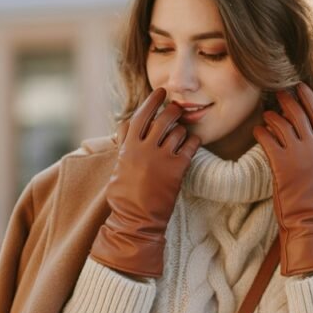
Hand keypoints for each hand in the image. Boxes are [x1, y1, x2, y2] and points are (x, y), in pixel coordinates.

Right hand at [90, 88, 200, 277]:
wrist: (136, 220)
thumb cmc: (124, 197)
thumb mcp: (118, 167)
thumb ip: (124, 146)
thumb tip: (125, 127)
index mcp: (128, 148)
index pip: (141, 115)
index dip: (152, 100)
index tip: (160, 91)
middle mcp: (145, 149)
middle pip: (163, 118)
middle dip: (172, 110)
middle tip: (177, 108)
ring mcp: (162, 158)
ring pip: (178, 131)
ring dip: (182, 129)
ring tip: (182, 134)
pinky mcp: (177, 169)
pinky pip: (191, 145)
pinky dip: (194, 141)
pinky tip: (194, 142)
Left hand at [252, 82, 312, 275]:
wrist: (312, 218)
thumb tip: (312, 135)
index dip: (307, 98)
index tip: (299, 87)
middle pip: (297, 113)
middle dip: (286, 100)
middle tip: (277, 94)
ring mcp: (297, 154)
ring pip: (281, 123)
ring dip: (271, 116)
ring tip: (267, 116)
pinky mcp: (280, 164)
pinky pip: (267, 139)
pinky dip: (261, 132)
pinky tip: (258, 131)